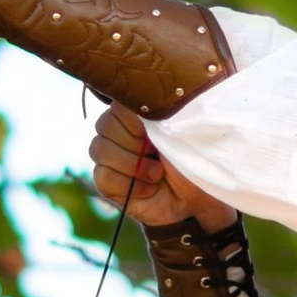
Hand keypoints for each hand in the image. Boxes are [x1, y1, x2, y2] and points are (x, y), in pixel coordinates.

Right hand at [88, 100, 233, 233]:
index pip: (117, 105)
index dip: (135, 121)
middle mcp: (119, 132)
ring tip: (157, 174)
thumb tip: (140, 97)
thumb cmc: (192, 161)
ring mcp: (110, 158)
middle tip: (158, 155)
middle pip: (105, 125)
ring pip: (100, 149)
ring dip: (133, 165)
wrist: (197, 199)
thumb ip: (158, 112)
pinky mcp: (107, 182)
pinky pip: (102, 176)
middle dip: (135, 144)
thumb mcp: (181, 131)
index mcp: (137, 115)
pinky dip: (129, 185)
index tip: (157, 132)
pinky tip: (149, 189)